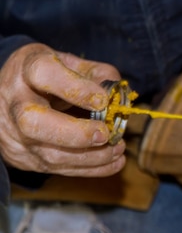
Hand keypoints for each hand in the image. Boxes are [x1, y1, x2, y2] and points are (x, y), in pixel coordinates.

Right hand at [0, 43, 125, 176]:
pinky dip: (91, 168)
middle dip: (76, 133)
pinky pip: (58, 169)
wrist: (8, 98)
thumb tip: (118, 95)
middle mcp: (14, 103)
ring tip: (118, 148)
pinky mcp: (23, 158)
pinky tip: (114, 162)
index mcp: (26, 69)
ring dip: (91, 156)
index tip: (102, 100)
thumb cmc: (47, 77)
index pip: (43, 74)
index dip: (76, 89)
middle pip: (34, 123)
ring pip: (49, 154)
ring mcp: (14, 135)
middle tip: (105, 134)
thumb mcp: (68, 63)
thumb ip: (95, 73)